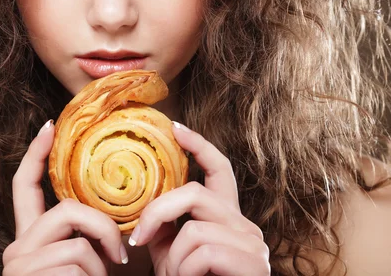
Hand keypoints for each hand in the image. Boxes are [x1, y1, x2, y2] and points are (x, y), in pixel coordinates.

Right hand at [2, 120, 128, 275]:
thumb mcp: (84, 261)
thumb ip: (85, 235)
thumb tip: (116, 211)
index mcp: (29, 238)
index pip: (25, 187)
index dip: (36, 155)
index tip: (49, 127)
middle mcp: (16, 248)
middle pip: (67, 210)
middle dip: (103, 229)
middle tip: (119, 255)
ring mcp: (19, 265)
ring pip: (79, 246)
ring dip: (100, 269)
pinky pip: (79, 268)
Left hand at [129, 121, 270, 275]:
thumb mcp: (171, 256)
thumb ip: (166, 228)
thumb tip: (145, 208)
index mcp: (226, 219)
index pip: (219, 170)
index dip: (199, 146)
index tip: (176, 128)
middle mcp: (245, 226)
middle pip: (195, 193)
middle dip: (159, 213)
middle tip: (138, 239)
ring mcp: (253, 245)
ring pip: (194, 228)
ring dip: (173, 258)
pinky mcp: (253, 264)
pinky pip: (203, 251)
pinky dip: (184, 270)